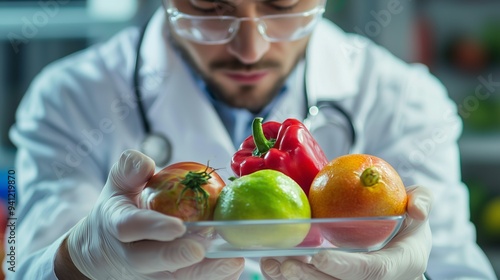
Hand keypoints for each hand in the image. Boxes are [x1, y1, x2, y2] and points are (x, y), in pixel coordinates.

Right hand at [62, 149, 243, 279]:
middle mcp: (131, 256)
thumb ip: (129, 170)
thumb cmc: (120, 209)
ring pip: (175, 279)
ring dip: (205, 273)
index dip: (153, 227)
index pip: (130, 227)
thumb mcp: (118, 184)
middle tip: (202, 248)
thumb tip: (146, 164)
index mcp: (117, 224)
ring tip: (232, 262)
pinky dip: (213, 279)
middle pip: (152, 262)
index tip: (177, 227)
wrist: (106, 250)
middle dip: (178, 257)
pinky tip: (232, 269)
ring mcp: (148, 274)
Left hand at [260, 185, 432, 279]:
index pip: (371, 271)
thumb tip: (417, 209)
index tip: (320, 256)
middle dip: (310, 277)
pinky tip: (269, 264)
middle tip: (284, 262)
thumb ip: (422, 200)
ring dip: (293, 279)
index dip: (345, 266)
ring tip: (269, 263)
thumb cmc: (406, 226)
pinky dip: (289, 278)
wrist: (401, 250)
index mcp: (398, 265)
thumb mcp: (419, 208)